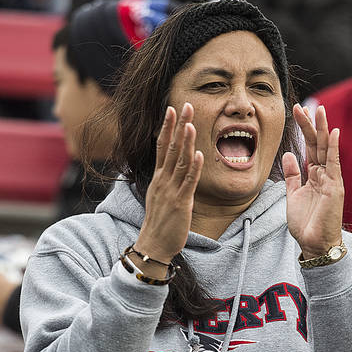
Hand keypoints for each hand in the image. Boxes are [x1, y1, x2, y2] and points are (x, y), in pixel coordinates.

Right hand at [135, 103, 203, 269]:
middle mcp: (163, 181)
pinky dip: (193, 168)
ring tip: (191, 123)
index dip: (167, 127)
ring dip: (185, 142)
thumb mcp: (160, 197)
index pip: (162, 147)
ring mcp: (171, 191)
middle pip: (170, 148)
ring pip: (179, 162)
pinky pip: (188, 182)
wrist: (153, 246)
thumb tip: (172, 171)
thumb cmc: (159, 224)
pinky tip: (198, 154)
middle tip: (185, 105)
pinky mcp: (180, 203)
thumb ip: (167, 182)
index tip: (172, 108)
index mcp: (158, 178)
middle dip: (179, 126)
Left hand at [283, 104, 343, 258]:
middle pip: (317, 144)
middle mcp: (323, 174)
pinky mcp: (334, 188)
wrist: (314, 244)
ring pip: (325, 150)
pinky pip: (334, 164)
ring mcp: (330, 180)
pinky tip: (332, 133)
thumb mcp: (293, 196)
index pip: (309, 148)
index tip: (296, 113)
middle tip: (302, 107)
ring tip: (319, 110)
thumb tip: (288, 154)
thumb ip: (292, 176)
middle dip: (309, 125)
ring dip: (322, 130)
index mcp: (313, 176)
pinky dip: (333, 149)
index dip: (303, 130)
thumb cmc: (306, 224)